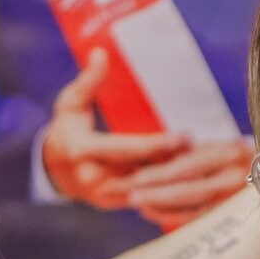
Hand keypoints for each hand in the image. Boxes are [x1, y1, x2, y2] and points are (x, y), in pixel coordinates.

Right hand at [39, 49, 194, 211]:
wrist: (54, 170)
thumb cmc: (67, 130)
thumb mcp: (71, 104)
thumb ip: (88, 81)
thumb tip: (100, 53)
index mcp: (82, 151)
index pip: (126, 149)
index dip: (156, 145)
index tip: (183, 136)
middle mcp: (95, 179)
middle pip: (143, 175)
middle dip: (176, 165)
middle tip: (205, 151)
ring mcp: (107, 196)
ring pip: (150, 193)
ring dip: (179, 182)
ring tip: (205, 165)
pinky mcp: (118, 205)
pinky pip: (149, 202)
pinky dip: (172, 194)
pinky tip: (194, 182)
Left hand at [128, 137, 253, 230]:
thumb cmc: (249, 165)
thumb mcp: (225, 150)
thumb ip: (197, 153)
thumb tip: (161, 155)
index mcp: (232, 152)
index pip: (189, 165)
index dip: (160, 172)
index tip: (136, 177)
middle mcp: (237, 176)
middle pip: (188, 187)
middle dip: (155, 192)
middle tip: (130, 195)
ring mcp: (239, 199)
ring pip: (193, 206)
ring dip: (161, 206)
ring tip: (139, 205)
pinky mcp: (238, 217)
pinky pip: (201, 219)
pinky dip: (175, 217)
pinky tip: (155, 214)